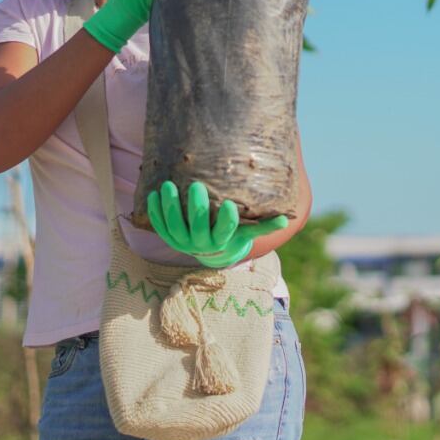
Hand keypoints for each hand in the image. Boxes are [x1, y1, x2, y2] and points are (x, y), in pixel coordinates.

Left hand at [146, 180, 287, 267]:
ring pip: (174, 226)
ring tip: (168, 186)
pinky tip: (153, 195)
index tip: (227, 204)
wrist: (211, 253)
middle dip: (196, 208)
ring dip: (170, 207)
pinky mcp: (169, 238)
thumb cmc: (233, 236)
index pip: (225, 231)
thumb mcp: (248, 233)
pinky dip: (155, 212)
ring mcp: (183, 242)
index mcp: (222, 241)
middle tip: (196, 186)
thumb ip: (264, 226)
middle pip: (197, 227)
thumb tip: (286, 218)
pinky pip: (160, 226)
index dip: (226, 220)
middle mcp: (201, 244)